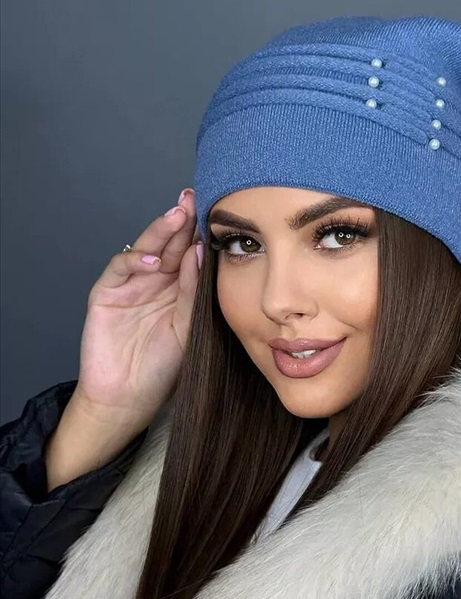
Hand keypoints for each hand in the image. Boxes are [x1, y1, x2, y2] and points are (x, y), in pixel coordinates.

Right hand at [71, 188, 202, 432]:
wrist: (128, 399)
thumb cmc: (162, 368)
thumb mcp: (189, 327)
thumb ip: (194, 291)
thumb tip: (201, 252)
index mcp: (179, 288)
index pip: (190, 252)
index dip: (200, 233)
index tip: (216, 212)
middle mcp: (155, 281)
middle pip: (169, 243)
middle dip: (181, 221)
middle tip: (194, 200)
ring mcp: (130, 285)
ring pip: (146, 248)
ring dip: (160, 232)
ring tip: (178, 218)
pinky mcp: (106, 293)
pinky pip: (121, 268)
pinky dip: (137, 260)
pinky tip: (155, 260)